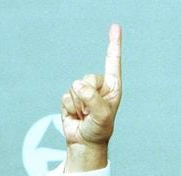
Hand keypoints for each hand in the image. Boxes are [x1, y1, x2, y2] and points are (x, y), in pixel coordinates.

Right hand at [60, 24, 122, 170]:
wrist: (85, 142)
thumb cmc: (99, 130)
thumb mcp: (103, 116)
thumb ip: (93, 100)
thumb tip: (79, 86)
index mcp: (113, 87)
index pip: (112, 62)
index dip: (113, 44)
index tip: (115, 27)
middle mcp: (99, 86)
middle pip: (88, 78)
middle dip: (88, 96)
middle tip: (92, 111)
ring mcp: (84, 91)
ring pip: (75, 87)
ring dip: (79, 105)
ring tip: (85, 115)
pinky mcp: (71, 97)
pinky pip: (65, 97)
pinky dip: (70, 108)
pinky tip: (76, 115)